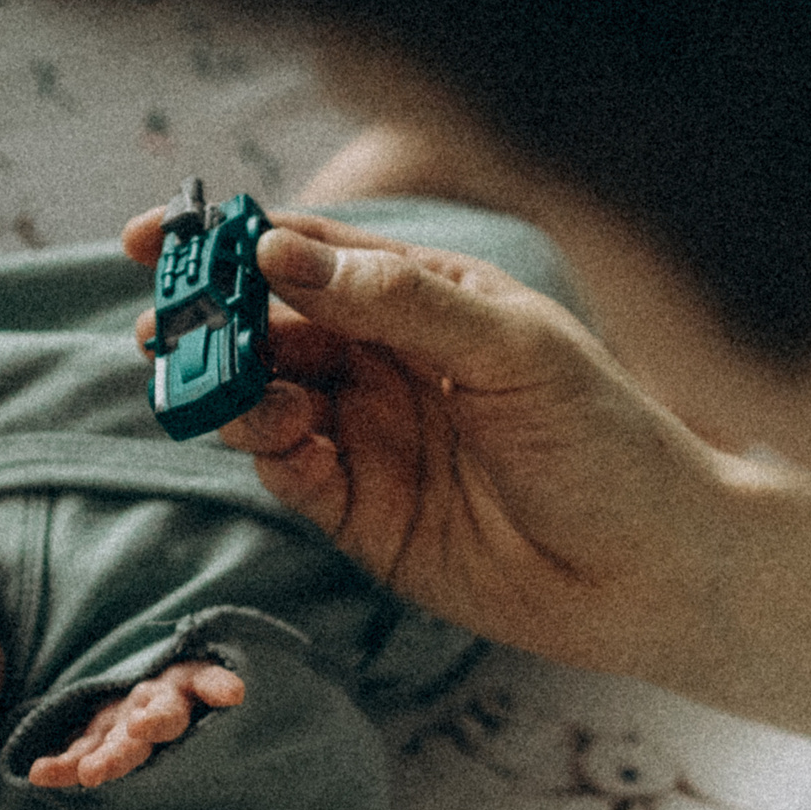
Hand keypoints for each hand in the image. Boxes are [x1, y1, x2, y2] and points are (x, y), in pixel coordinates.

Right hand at [27, 659, 244, 787]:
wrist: (167, 701)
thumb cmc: (213, 724)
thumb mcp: (231, 720)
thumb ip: (259, 724)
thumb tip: (311, 763)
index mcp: (195, 686)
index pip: (208, 679)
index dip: (218, 685)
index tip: (235, 695)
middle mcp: (159, 696)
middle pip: (160, 709)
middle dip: (153, 721)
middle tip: (143, 729)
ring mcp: (125, 712)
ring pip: (115, 732)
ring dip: (104, 751)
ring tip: (90, 773)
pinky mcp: (101, 731)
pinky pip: (82, 748)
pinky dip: (63, 763)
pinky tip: (42, 776)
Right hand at [124, 208, 734, 686]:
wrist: (653, 570)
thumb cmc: (606, 440)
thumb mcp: (512, 347)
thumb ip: (400, 301)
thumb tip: (286, 255)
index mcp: (426, 299)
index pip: (310, 255)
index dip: (231, 244)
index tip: (157, 239)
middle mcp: (388, 363)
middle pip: (271, 326)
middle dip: (211, 322)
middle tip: (162, 326)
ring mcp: (371, 440)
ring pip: (268, 399)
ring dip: (234, 389)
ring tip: (220, 388)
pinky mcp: (362, 517)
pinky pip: (292, 473)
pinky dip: (269, 451)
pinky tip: (279, 438)